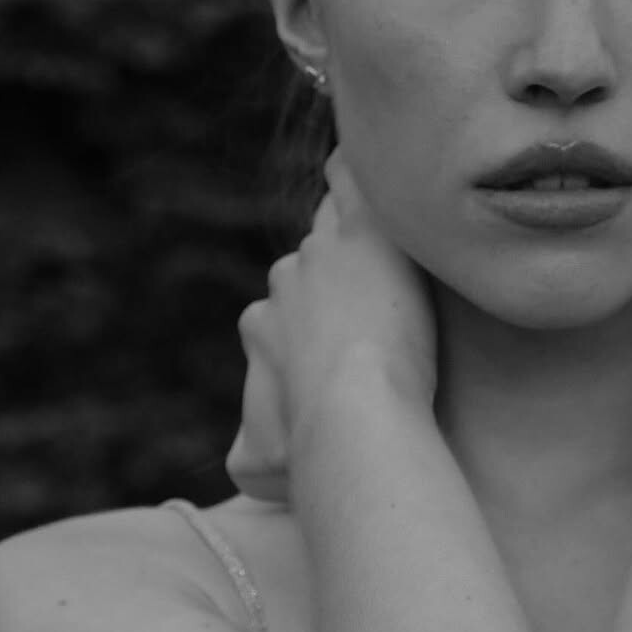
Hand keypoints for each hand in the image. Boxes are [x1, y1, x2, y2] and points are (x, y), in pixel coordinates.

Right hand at [226, 147, 439, 502]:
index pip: (288, 305)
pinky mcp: (362, 234)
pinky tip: (368, 165)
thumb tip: (242, 465)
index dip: (321, 321)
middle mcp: (283, 280)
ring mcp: (322, 253)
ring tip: (390, 252)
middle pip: (314, 265)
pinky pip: (352, 184)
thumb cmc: (310, 449)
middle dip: (342, 282)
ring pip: (337, 228)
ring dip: (358, 240)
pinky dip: (357, 174)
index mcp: (261, 321)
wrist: (352, 413)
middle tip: (382, 305)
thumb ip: (248, 452)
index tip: (346, 339)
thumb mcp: (258, 463)